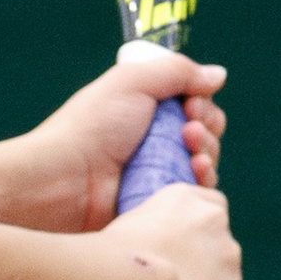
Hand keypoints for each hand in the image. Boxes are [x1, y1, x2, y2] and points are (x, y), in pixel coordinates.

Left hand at [0, 54, 226, 240]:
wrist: (63, 183)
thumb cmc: (90, 128)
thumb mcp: (132, 82)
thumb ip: (177, 72)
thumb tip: (217, 76)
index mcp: (143, 112)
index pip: (191, 106)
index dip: (201, 104)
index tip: (191, 104)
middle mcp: (150, 144)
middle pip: (203, 135)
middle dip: (206, 128)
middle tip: (189, 129)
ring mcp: (154, 177)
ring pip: (203, 166)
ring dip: (207, 153)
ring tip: (191, 152)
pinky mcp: (156, 208)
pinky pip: (193, 197)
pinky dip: (201, 183)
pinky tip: (196, 174)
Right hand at [112, 178, 240, 279]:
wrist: (136, 278)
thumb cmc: (118, 251)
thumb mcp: (132, 224)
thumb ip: (155, 232)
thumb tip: (153, 255)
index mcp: (191, 200)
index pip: (210, 206)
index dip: (196, 230)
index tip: (179, 247)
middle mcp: (217, 224)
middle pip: (216, 246)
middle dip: (198, 265)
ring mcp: (228, 260)